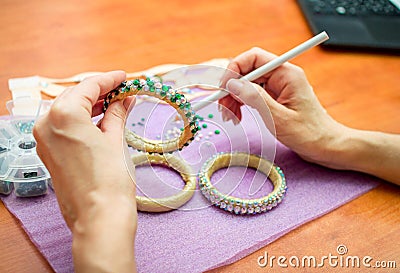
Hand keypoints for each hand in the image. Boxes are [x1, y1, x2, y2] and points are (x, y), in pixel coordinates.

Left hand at [33, 71, 136, 271]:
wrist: (99, 217)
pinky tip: (101, 122)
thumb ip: (117, 114)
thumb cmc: (110, 181)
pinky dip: (82, 121)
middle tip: (123, 91)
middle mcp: (47, 124)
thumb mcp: (116, 140)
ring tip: (116, 105)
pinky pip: (64, 127)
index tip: (124, 77)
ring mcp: (44, 140)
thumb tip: (124, 99)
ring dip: (91, 106)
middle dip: (100, 92)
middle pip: (75, 97)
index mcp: (64, 115)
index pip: (88, 87)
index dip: (109, 80)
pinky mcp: (48, 154)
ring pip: (68, 111)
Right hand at [218, 47, 342, 165]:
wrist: (325, 146)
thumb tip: (232, 83)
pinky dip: (241, 103)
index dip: (235, 68)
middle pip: (248, 71)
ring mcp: (278, 87)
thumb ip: (255, 98)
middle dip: (231, 87)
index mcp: (287, 74)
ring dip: (234, 97)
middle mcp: (282, 76)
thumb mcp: (278, 118)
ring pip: (247, 83)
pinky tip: (237, 116)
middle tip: (224, 108)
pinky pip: (252, 94)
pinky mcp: (275, 98)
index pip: (254, 58)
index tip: (223, 87)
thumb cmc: (308, 134)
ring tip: (230, 117)